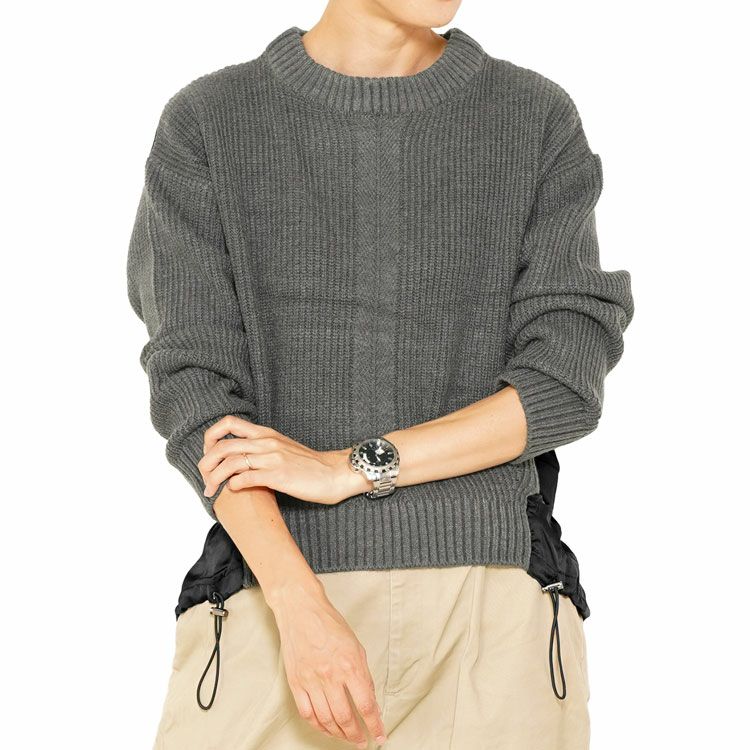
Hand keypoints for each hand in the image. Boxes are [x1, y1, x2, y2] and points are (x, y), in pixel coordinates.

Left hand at [199, 415, 369, 502]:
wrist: (335, 473)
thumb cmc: (310, 465)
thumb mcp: (283, 448)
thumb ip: (262, 448)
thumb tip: (240, 458)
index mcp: (265, 433)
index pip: (228, 422)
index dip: (211, 436)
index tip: (208, 453)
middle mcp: (266, 442)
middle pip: (223, 445)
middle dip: (205, 463)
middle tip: (204, 478)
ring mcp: (272, 458)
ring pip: (230, 462)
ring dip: (215, 478)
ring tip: (211, 490)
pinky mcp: (278, 476)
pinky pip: (246, 477)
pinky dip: (233, 484)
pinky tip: (233, 490)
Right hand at [268, 579, 388, 747]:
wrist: (301, 610)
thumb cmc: (329, 624)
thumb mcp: (356, 646)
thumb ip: (363, 674)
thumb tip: (369, 699)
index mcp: (350, 664)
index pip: (366, 705)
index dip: (375, 725)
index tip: (380, 735)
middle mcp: (330, 675)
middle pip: (345, 717)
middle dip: (356, 735)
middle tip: (362, 741)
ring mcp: (311, 680)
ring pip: (326, 720)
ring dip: (338, 734)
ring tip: (346, 738)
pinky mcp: (296, 682)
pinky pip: (307, 713)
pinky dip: (318, 726)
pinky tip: (325, 728)